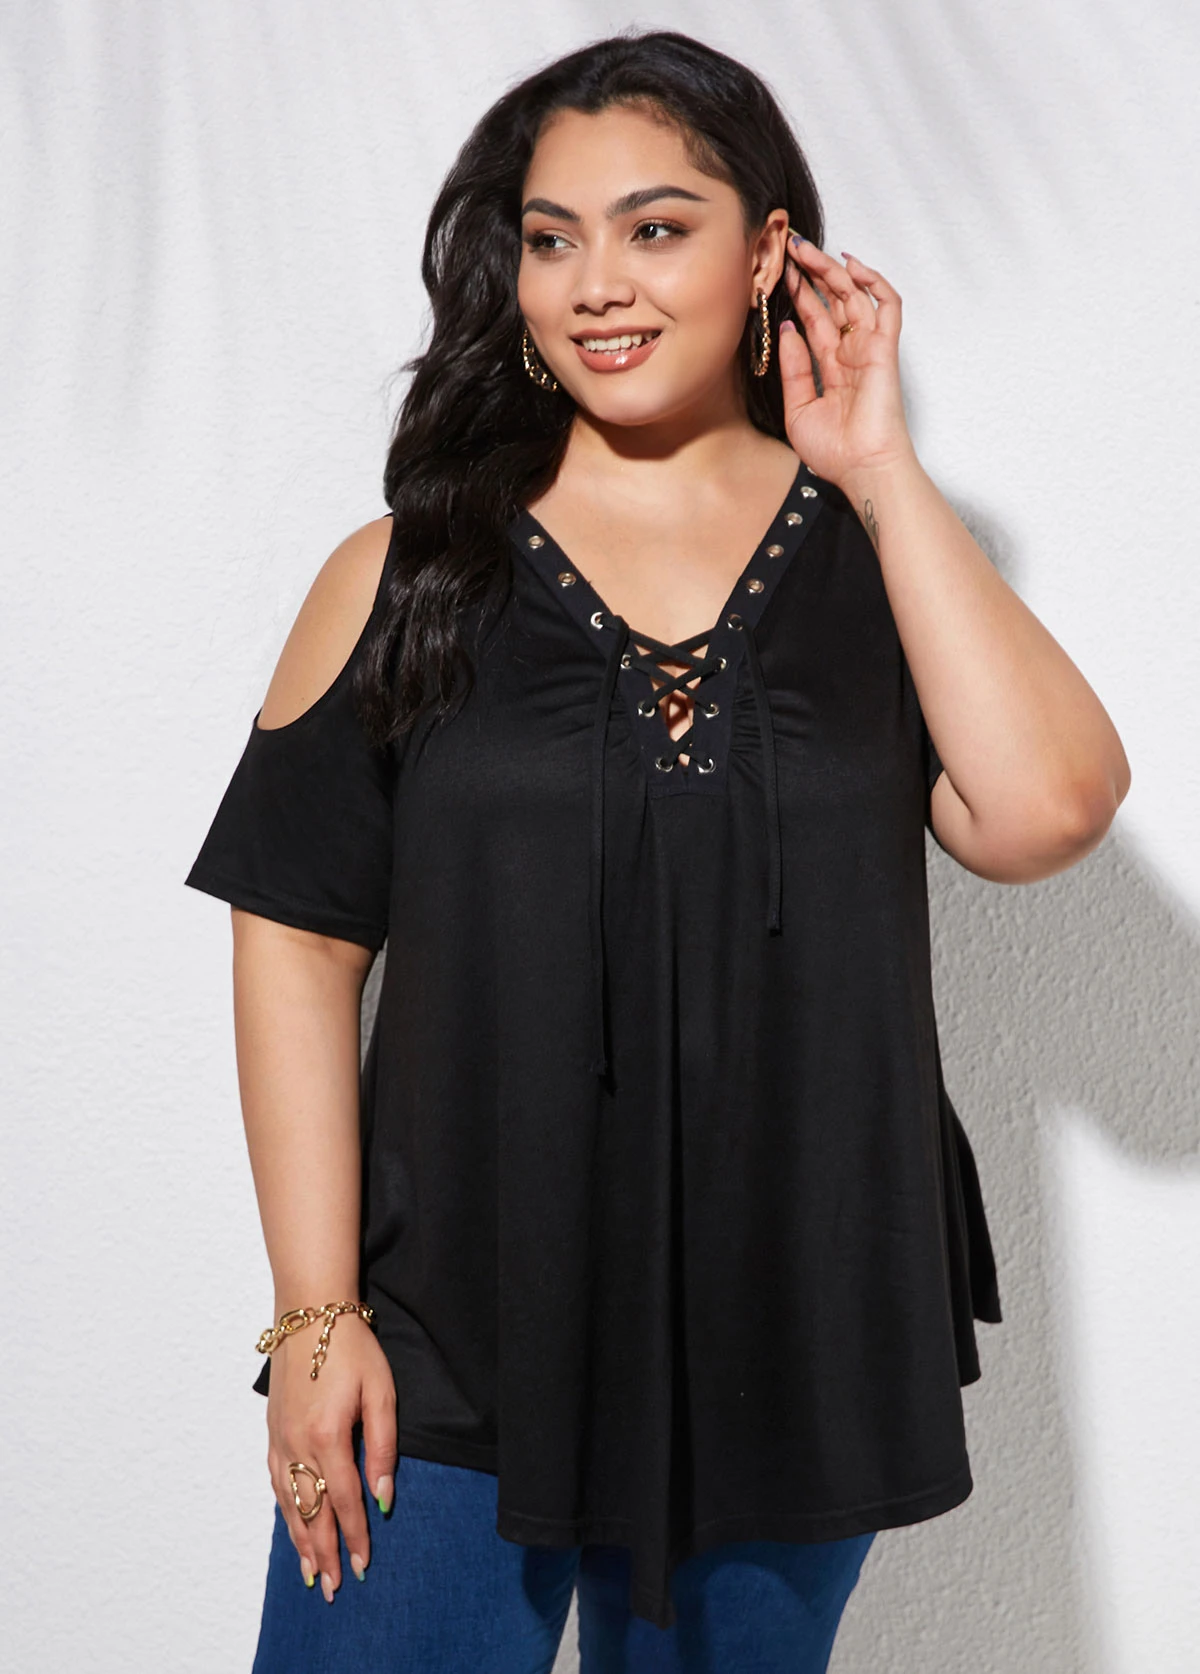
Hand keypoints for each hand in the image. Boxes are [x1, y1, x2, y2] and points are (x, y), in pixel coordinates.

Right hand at [265, 1312, 396, 1601]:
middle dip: (325, 1552)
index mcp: (328, 1437)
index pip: (344, 1500)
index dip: (355, 1536)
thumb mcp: (382, 1392)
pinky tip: (291, 1523)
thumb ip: (384, 1447)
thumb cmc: (352, 1347)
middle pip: (312, 1512)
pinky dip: (284, 1510)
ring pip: (289, 1503)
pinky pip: (275, 1481)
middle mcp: (297, 1444)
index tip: (364, 1565)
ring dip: (300, 1540)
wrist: (310, 1312)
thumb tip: (383, 1497)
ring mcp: (279, 1438)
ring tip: (311, 1571)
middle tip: (335, 1587)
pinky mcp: (272, 1430)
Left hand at [778, 236, 917, 487]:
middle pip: (832, 302)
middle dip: (812, 273)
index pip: (814, 321)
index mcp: (832, 368)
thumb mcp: (798, 408)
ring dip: (832, 270)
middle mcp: (851, 354)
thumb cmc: (835, 451)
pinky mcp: (885, 349)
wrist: (861, 469)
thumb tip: (788, 331)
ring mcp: (869, 349)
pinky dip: (874, 282)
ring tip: (807, 248)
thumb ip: (794, 369)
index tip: (781, 272)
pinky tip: (852, 265)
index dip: (799, 295)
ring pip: (854, 296)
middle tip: (791, 248)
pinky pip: (887, 306)